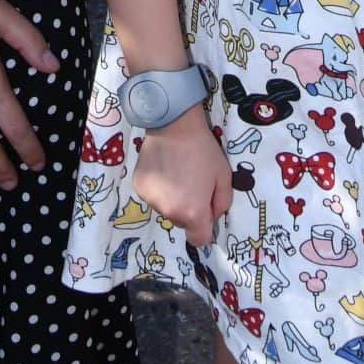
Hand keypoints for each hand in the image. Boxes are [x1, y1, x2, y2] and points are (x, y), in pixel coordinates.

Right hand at [130, 106, 232, 247]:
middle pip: (181, 223)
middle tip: (192, 184)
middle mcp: (169, 212)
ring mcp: (151, 200)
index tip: (205, 208)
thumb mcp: (224, 177)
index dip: (204, 227)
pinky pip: (153, 197)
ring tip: (176, 174)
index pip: (199, 239)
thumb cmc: (203, 150)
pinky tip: (163, 169)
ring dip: (172, 199)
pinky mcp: (139, 187)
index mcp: (192, 213)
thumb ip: (222, 204)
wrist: (174, 123)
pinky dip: (159, 188)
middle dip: (188, 210)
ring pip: (166, 209)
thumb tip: (212, 216)